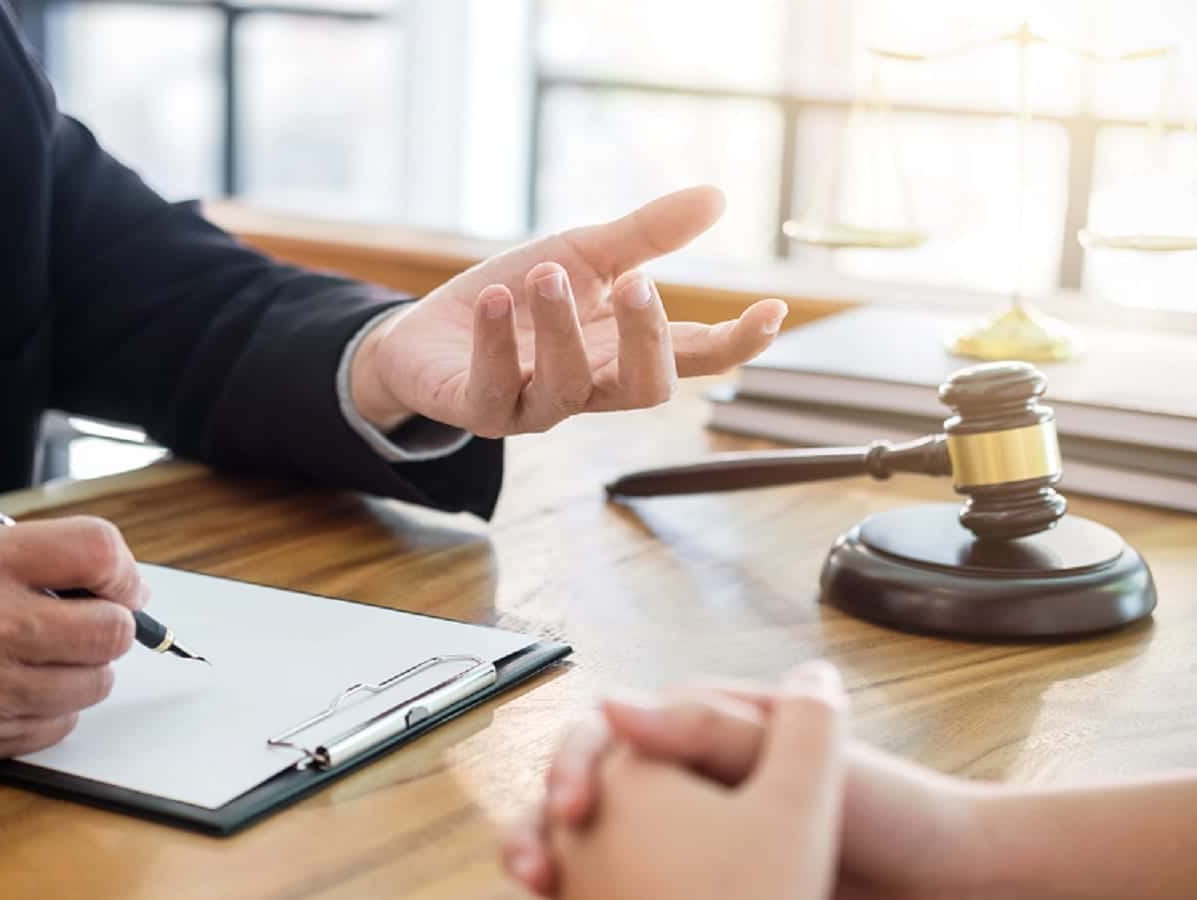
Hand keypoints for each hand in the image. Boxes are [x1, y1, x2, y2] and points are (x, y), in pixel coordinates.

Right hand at [0, 517, 146, 777]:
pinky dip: (50, 710)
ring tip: (40, 654)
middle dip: (114, 622)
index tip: (118, 580)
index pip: (98, 551)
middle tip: (91, 619)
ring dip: (82, 668)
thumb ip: (17, 558)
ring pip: (92, 683)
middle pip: (113, 628)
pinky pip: (55, 728)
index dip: (122, 567)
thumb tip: (100, 577)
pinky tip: (14, 690)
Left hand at [349, 185, 789, 434]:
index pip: (693, 358)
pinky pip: (494, 389)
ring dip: (562, 328)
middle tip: (639, 282)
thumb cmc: (515, 300)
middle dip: (647, 340)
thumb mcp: (582, 256)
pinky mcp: (478, 409)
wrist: (425, 333)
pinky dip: (496, 343)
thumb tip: (716, 196)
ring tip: (547, 274)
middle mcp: (587, 387)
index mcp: (620, 352)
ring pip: (567, 389)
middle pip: (645, 389)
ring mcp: (533, 405)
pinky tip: (496, 299)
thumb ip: (645, 236)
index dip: (736, 343)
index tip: (771, 310)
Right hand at [503, 664, 991, 898]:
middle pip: (591, 790)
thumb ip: (705, 727)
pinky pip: (631, 886)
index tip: (569, 804)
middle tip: (534, 860)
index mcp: (702, 729)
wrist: (940, 880)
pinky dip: (594, 894)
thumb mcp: (793, 757)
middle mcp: (688, 778)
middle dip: (547, 820)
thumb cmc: (886, 806)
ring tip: (540, 884)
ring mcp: (693, 835)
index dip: (576, 762)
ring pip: (600, 843)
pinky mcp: (702, 883)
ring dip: (561, 859)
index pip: (610, 733)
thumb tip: (612, 701)